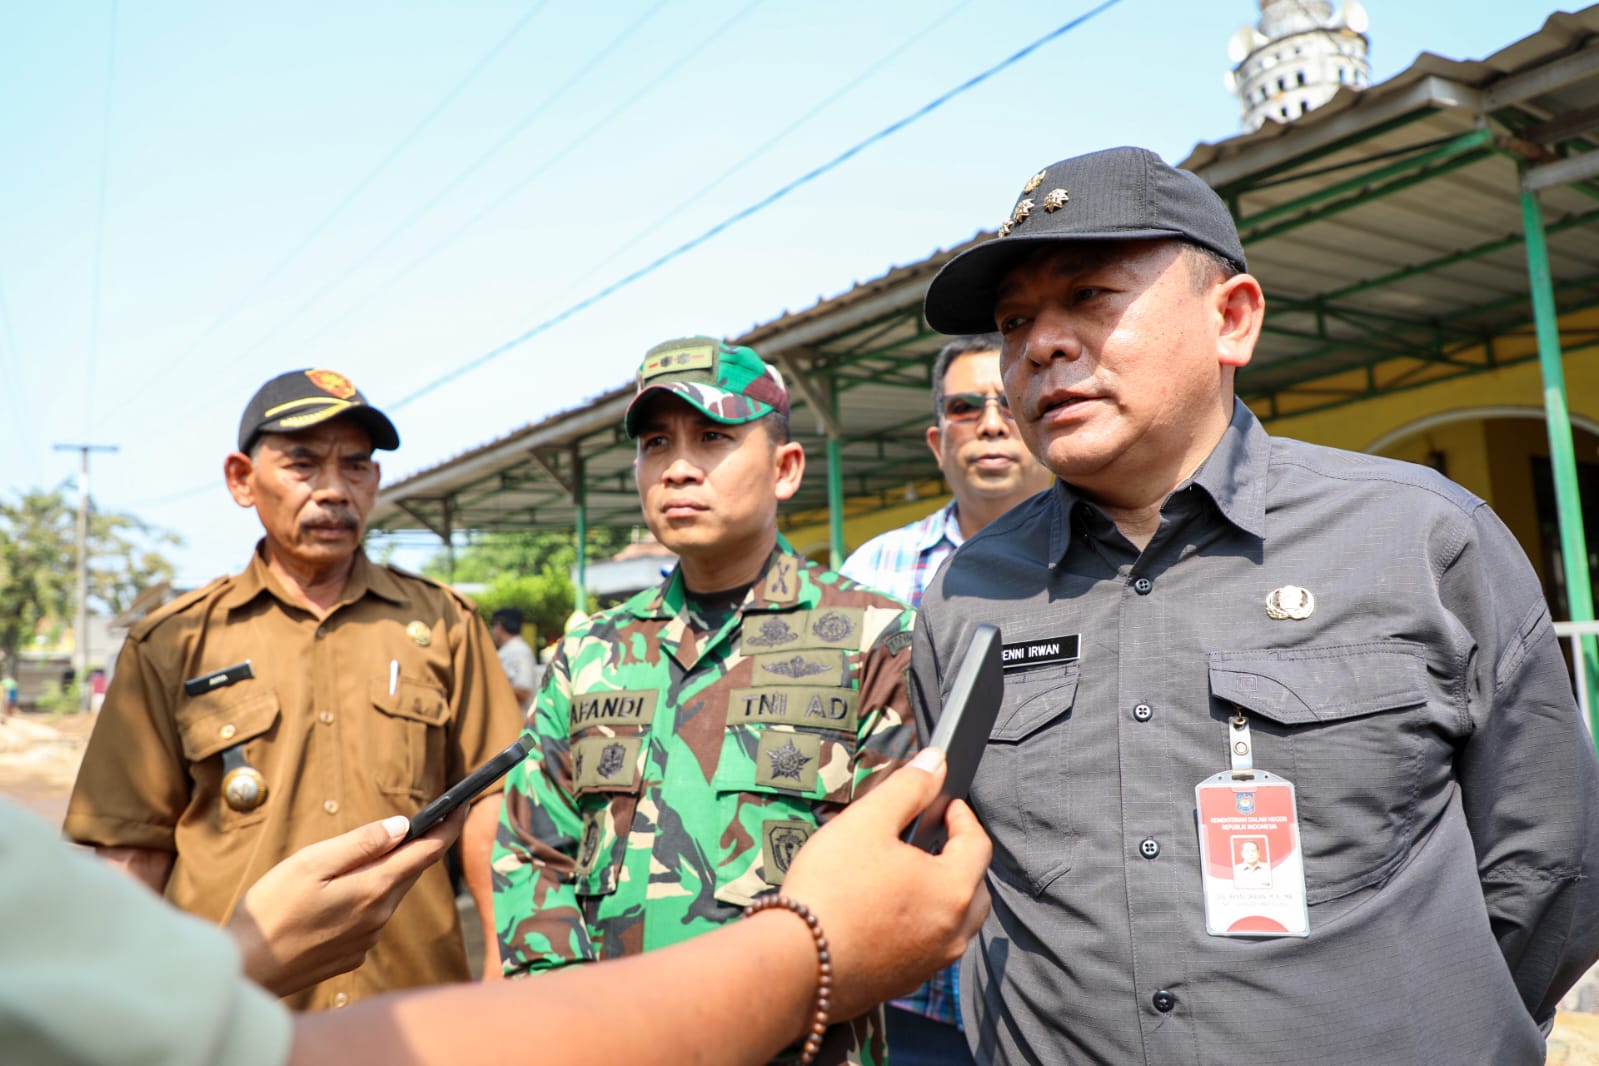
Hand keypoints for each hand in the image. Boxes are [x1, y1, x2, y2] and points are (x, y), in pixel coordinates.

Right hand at [228, 805, 467, 996]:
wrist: (247, 972)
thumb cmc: (271, 912)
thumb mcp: (311, 864)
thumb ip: (360, 844)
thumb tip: (402, 827)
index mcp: (374, 889)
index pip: (427, 852)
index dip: (448, 825)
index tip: (463, 804)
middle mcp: (379, 917)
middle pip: (409, 873)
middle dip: (418, 846)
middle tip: (424, 820)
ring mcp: (366, 939)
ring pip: (388, 895)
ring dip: (386, 873)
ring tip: (369, 855)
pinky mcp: (351, 954)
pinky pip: (369, 918)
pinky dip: (364, 899)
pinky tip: (336, 897)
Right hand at [781, 748, 990, 1018]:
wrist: (794, 964)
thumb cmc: (831, 888)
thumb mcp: (868, 821)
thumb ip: (908, 787)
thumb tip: (937, 761)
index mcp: (953, 890)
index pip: (978, 844)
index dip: (963, 816)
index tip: (946, 803)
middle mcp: (952, 932)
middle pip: (974, 887)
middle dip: (960, 858)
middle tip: (933, 838)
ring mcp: (930, 963)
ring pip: (955, 921)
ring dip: (942, 893)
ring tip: (910, 873)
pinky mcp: (904, 982)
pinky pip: (929, 946)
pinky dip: (921, 923)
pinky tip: (887, 910)